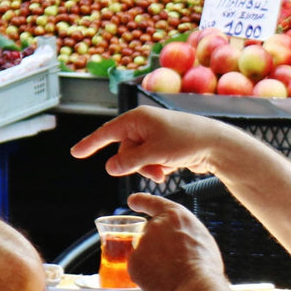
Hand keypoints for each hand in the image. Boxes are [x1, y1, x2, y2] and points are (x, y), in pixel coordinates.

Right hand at [70, 106, 258, 184]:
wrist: (215, 144)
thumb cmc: (186, 141)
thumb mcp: (155, 153)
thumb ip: (130, 161)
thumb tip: (109, 168)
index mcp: (138, 119)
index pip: (107, 132)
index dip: (90, 143)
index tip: (75, 153)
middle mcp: (143, 124)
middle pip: (124, 150)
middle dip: (135, 164)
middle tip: (154, 169)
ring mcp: (153, 135)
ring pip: (137, 159)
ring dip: (147, 168)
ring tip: (164, 171)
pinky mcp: (163, 145)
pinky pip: (149, 161)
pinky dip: (156, 168)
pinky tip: (170, 168)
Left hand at [124, 192, 228, 290]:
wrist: (195, 288)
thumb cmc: (204, 266)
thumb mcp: (200, 237)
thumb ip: (183, 231)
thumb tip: (178, 239)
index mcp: (174, 216)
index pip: (152, 202)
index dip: (141, 201)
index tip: (133, 200)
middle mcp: (154, 225)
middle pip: (150, 233)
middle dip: (157, 246)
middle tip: (174, 263)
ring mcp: (142, 243)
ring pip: (145, 253)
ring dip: (153, 261)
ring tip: (172, 275)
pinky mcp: (134, 262)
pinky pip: (139, 269)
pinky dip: (147, 276)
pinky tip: (162, 282)